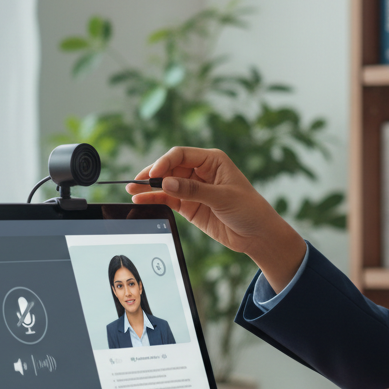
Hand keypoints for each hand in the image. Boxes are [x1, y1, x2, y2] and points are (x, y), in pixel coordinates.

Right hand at [128, 147, 305, 287]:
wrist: (257, 234)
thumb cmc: (248, 209)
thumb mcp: (222, 198)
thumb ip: (193, 190)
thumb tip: (166, 183)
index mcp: (212, 161)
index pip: (181, 155)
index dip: (165, 162)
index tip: (154, 174)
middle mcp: (200, 172)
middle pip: (169, 168)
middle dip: (153, 174)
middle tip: (136, 182)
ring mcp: (193, 189)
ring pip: (165, 183)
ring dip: (149, 187)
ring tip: (131, 189)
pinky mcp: (189, 205)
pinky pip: (168, 199)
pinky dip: (154, 198)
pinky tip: (141, 199)